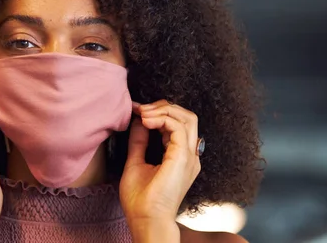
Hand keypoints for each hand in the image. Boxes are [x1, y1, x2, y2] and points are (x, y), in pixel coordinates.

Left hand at [120, 100, 200, 236]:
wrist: (145, 219)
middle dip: (163, 107)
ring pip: (187, 117)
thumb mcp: (136, 162)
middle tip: (141, 108)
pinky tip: (146, 122)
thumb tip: (138, 121)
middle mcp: (189, 155)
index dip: (158, 111)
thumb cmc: (141, 200)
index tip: (137, 109)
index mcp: (181, 156)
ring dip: (162, 110)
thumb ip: (139, 142)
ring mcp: (189, 156)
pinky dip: (162, 118)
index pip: (178, 123)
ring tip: (142, 114)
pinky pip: (179, 126)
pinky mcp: (183, 157)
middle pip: (187, 116)